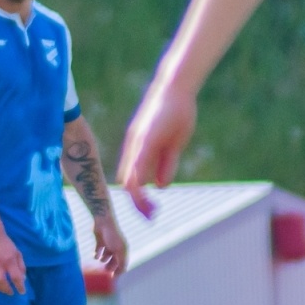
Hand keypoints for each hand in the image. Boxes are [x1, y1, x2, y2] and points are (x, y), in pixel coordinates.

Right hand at [0, 231, 26, 295]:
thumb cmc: (6, 244)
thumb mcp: (17, 253)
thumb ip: (21, 266)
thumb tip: (23, 279)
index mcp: (9, 260)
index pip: (15, 277)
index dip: (20, 286)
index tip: (22, 291)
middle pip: (2, 282)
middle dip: (8, 290)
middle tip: (11, 292)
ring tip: (4, 289)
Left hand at [92, 215, 128, 275]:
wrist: (103, 221)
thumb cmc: (112, 235)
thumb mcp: (119, 250)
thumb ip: (121, 261)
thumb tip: (121, 273)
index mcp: (123, 250)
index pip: (122, 264)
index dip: (118, 271)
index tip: (112, 277)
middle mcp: (116, 248)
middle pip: (114, 262)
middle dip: (109, 266)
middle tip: (104, 270)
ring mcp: (108, 244)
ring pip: (106, 257)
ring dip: (103, 259)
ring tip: (100, 258)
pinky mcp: (100, 241)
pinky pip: (98, 251)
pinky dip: (96, 254)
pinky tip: (95, 255)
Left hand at [118, 78, 196, 217]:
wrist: (174, 87)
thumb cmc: (176, 112)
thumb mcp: (173, 144)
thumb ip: (165, 164)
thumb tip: (159, 186)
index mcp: (139, 149)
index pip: (131, 178)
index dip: (138, 197)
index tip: (149, 211)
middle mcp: (135, 147)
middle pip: (128, 181)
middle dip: (137, 202)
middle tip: (149, 216)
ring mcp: (138, 142)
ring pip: (131, 175)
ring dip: (138, 196)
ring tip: (148, 212)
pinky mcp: (146, 137)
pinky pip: (139, 162)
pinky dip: (139, 179)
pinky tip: (144, 193)